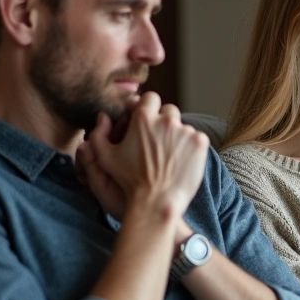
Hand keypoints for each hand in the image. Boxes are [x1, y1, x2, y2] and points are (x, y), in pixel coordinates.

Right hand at [86, 92, 208, 218]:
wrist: (157, 201)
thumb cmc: (129, 181)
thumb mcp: (105, 157)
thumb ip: (99, 133)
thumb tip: (103, 116)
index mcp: (144, 118)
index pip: (150, 98)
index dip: (147, 107)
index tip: (146, 120)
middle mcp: (167, 120)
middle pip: (168, 110)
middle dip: (163, 121)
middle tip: (157, 140)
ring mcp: (186, 131)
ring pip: (182, 126)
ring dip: (177, 135)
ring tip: (168, 155)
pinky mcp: (200, 143)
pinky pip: (196, 137)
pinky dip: (190, 146)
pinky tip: (181, 160)